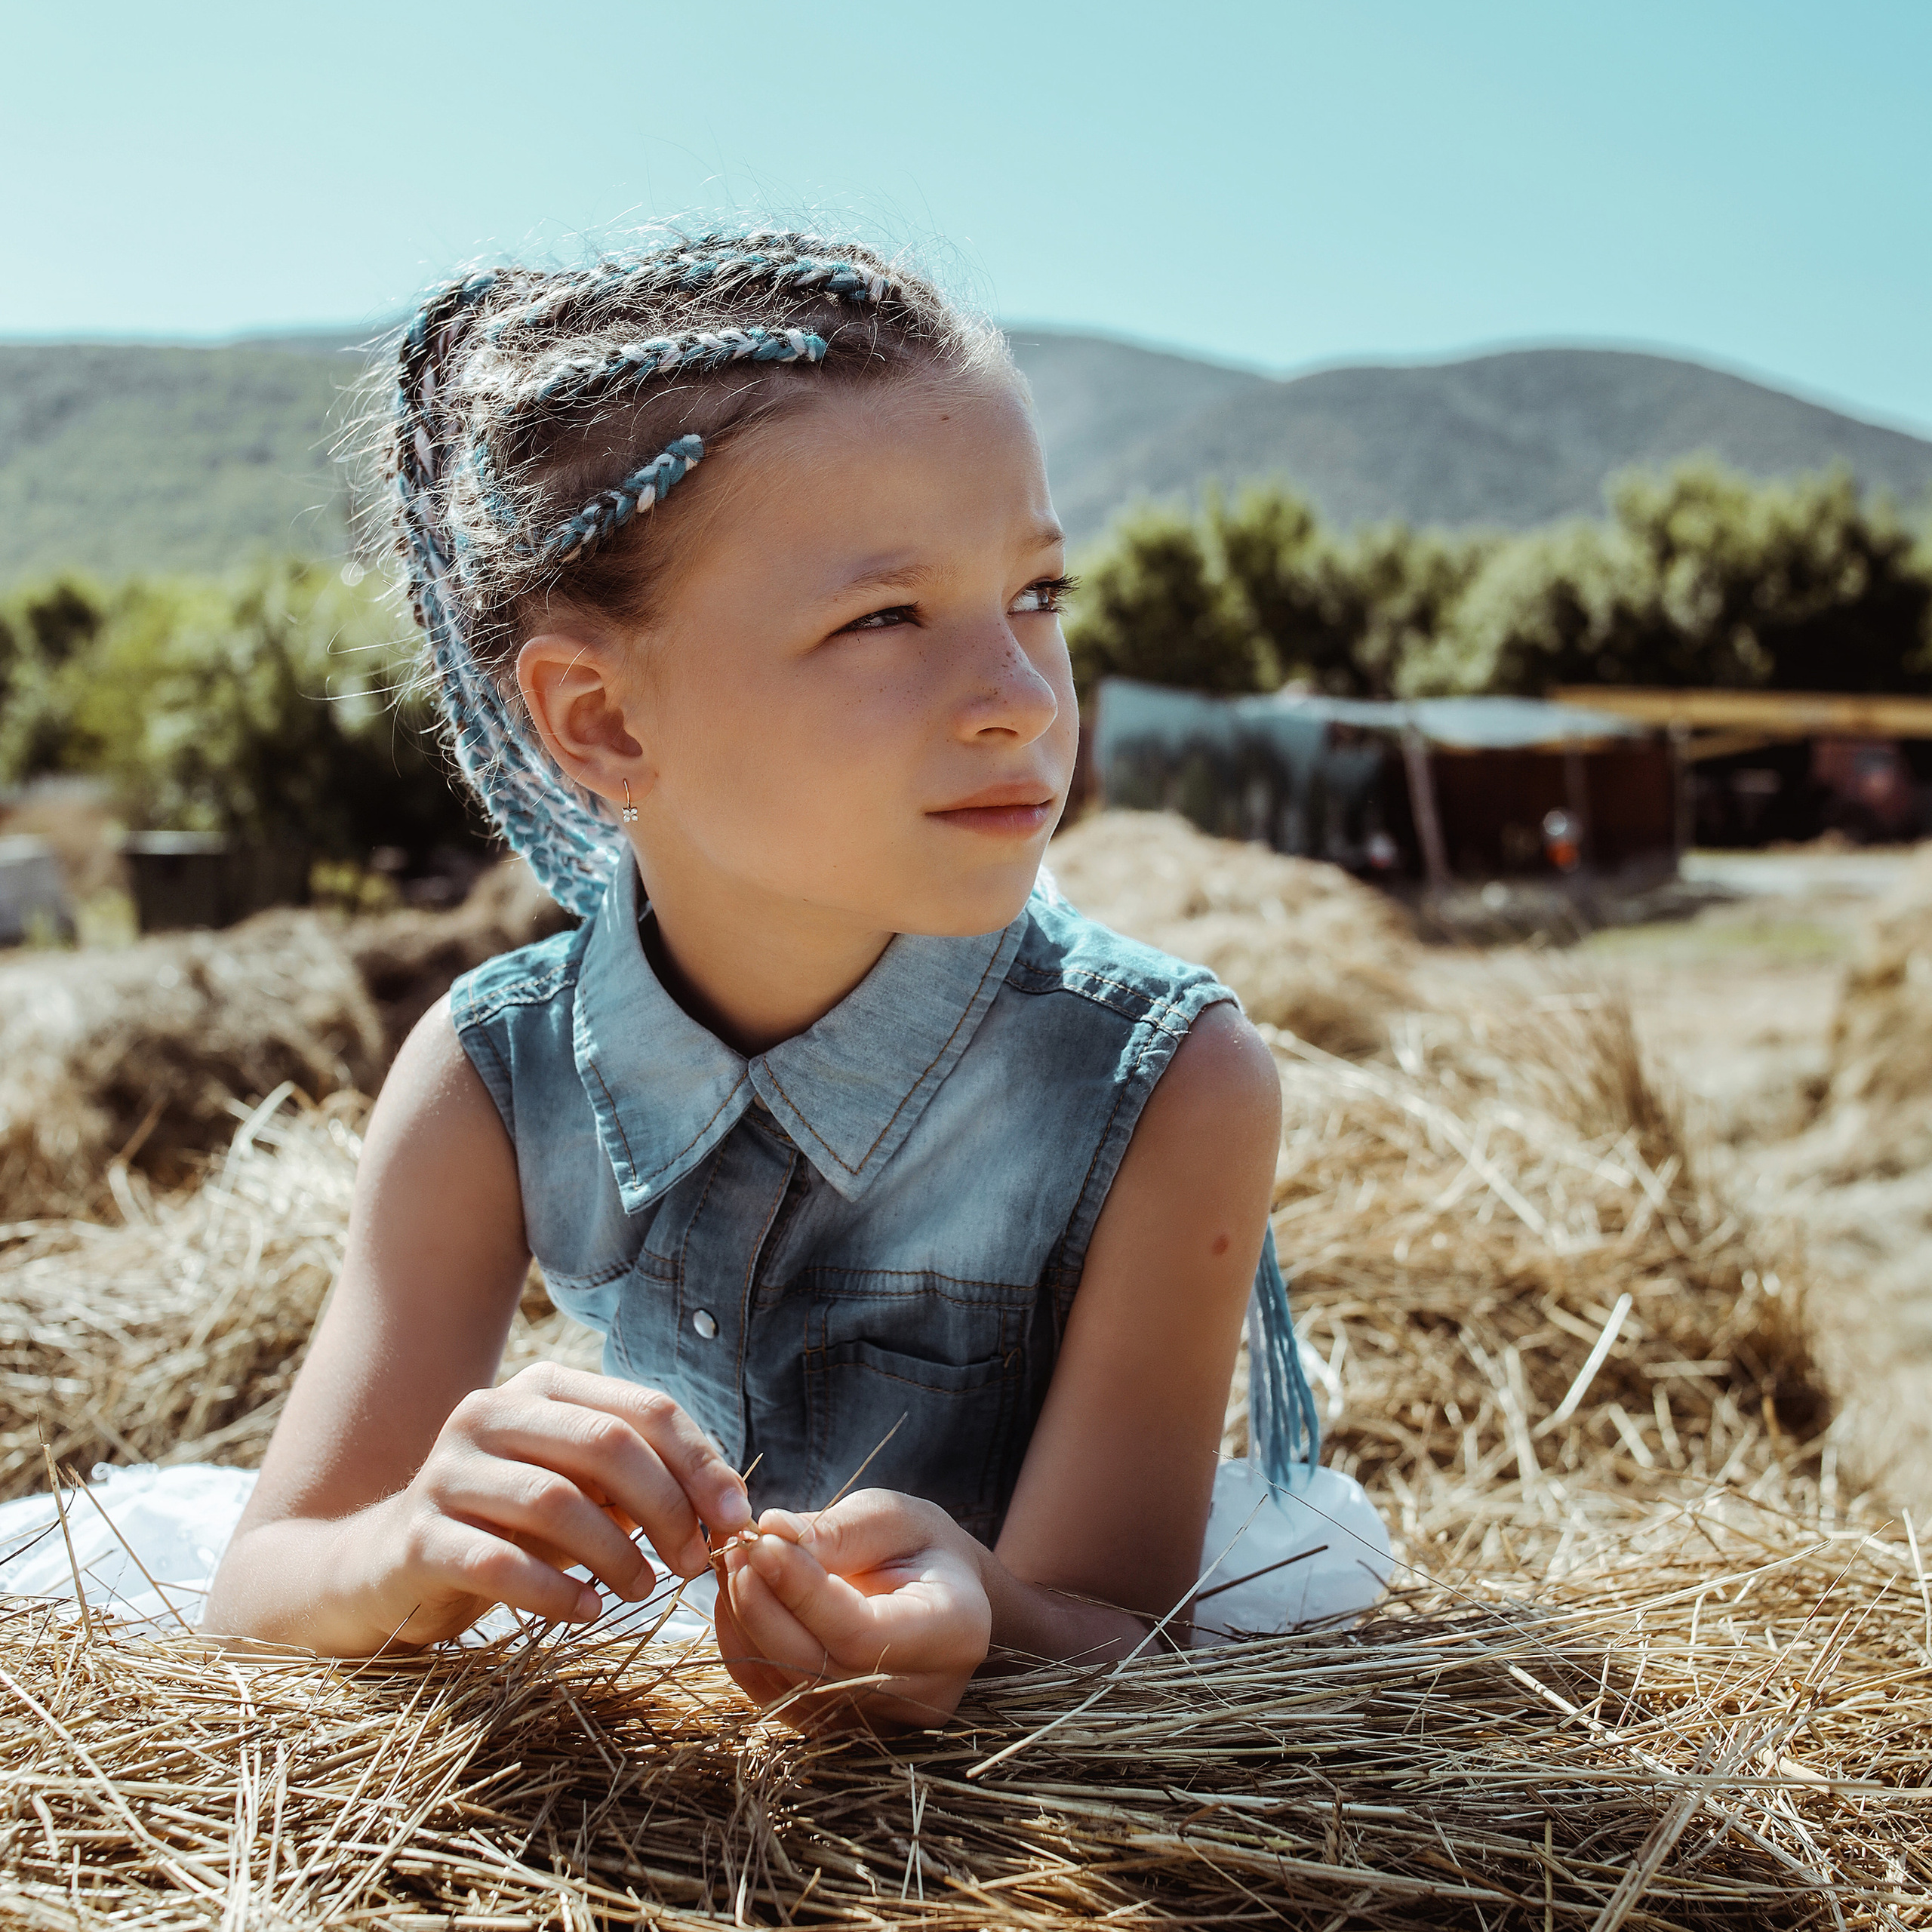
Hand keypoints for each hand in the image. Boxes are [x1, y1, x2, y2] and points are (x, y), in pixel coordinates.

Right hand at [348, 1363, 751, 1647]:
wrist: (381, 1570)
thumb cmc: (505, 1528)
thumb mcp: (579, 1493)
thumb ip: (642, 1484)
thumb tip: (729, 1507)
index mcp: (543, 1389)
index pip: (645, 1409)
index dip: (701, 1463)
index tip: (737, 1519)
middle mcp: (491, 1414)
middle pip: (607, 1445)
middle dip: (667, 1508)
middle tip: (694, 1564)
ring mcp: (447, 1472)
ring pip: (556, 1500)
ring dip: (616, 1554)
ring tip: (643, 1591)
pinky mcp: (415, 1536)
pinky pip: (496, 1562)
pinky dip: (554, 1591)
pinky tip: (587, 1613)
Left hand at [714, 1488, 991, 1731]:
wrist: (944, 1596)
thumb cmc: (922, 1547)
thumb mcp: (896, 1518)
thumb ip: (840, 1530)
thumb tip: (772, 1532)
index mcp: (954, 1633)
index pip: (862, 1633)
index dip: (803, 1593)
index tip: (761, 1543)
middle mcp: (923, 1696)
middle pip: (818, 1670)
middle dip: (763, 1608)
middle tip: (735, 1548)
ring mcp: (879, 1723)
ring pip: (788, 1686)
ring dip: (745, 1623)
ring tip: (733, 1562)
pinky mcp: (838, 1729)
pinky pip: (774, 1695)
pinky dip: (744, 1646)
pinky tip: (737, 1596)